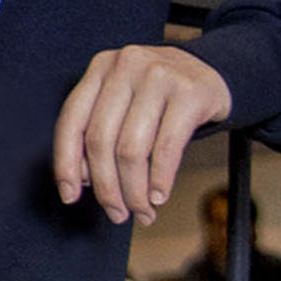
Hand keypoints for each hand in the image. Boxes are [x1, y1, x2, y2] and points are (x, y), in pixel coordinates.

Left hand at [55, 43, 234, 228]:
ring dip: (134, 191)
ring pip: (132, 149)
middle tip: (117, 214)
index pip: (71, 122)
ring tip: (142, 212)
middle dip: (106, 187)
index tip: (69, 196)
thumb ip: (101, 130)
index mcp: (100, 68)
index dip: (66, 164)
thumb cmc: (159, 95)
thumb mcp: (125, 101)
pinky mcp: (189, 92)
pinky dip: (160, 179)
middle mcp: (125, 66)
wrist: (214, 71)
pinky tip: (160, 196)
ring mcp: (158, 75)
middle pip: (101, 140)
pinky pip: (167, 147)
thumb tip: (83, 179)